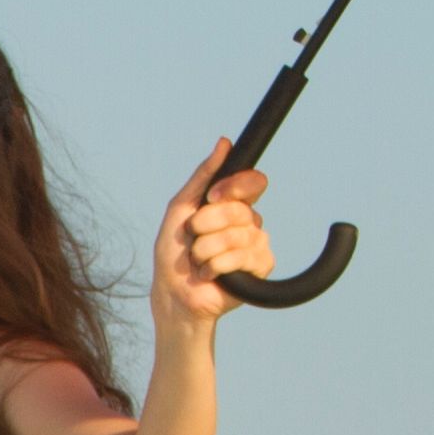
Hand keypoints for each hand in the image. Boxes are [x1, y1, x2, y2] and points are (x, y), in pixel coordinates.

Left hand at [158, 147, 274, 321]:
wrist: (173, 291)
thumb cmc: (174, 250)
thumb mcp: (181, 207)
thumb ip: (203, 175)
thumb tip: (224, 143)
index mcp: (233, 205)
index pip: (253, 182)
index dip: (235, 186)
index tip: (212, 197)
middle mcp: (248, 222)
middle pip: (240, 210)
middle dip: (207, 224)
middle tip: (193, 238)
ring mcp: (256, 245)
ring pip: (238, 235)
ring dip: (206, 249)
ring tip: (198, 260)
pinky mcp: (260, 268)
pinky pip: (244, 257)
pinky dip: (217, 265)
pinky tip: (210, 273)